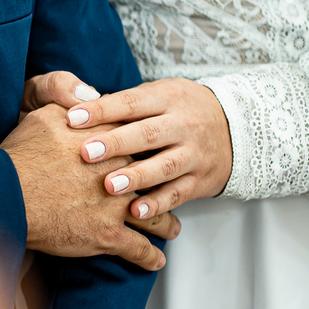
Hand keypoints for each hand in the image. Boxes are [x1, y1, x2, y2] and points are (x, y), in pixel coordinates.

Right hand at [1, 102, 176, 270]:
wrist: (9, 195)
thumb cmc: (21, 158)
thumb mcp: (42, 114)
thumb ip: (68, 99)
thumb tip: (88, 94)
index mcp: (109, 141)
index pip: (139, 141)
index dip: (146, 148)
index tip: (152, 154)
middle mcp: (122, 171)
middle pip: (154, 178)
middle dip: (164, 187)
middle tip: (171, 193)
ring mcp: (118, 205)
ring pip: (154, 215)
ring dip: (165, 225)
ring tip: (172, 230)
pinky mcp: (108, 235)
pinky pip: (139, 249)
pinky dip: (149, 257)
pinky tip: (155, 262)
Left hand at [29, 74, 233, 219]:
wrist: (236, 126)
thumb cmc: (177, 111)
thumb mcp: (157, 96)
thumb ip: (123, 104)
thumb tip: (79, 105)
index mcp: (168, 98)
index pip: (131, 103)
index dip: (102, 110)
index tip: (72, 118)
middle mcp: (183, 125)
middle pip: (148, 134)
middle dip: (116, 143)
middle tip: (85, 153)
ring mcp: (194, 154)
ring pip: (165, 166)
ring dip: (136, 177)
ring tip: (110, 186)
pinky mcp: (199, 180)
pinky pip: (178, 194)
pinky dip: (157, 204)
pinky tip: (136, 212)